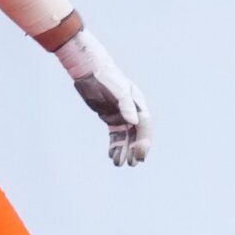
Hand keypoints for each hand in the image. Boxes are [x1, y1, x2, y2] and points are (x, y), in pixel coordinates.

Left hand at [56, 32, 151, 165]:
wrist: (90, 70)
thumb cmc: (106, 77)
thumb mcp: (118, 91)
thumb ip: (126, 106)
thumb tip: (133, 122)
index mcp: (138, 105)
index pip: (144, 126)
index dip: (144, 141)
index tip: (140, 155)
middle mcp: (132, 111)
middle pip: (137, 134)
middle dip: (135, 149)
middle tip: (132, 163)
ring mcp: (121, 115)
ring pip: (125, 137)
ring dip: (124, 150)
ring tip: (119, 164)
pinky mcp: (109, 117)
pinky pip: (114, 135)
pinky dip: (114, 145)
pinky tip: (111, 155)